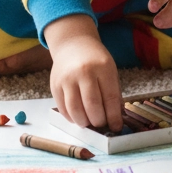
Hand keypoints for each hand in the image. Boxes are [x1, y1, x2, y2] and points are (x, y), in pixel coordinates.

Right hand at [44, 14, 122, 132]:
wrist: (73, 44)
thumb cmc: (95, 60)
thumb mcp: (110, 71)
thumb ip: (113, 94)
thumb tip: (116, 119)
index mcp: (103, 68)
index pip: (110, 98)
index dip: (114, 117)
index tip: (116, 127)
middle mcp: (84, 72)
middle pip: (92, 106)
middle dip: (99, 121)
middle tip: (102, 124)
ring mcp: (67, 79)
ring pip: (75, 110)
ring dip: (84, 122)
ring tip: (89, 122)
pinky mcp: (55, 85)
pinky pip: (63, 108)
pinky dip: (72, 118)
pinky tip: (78, 117)